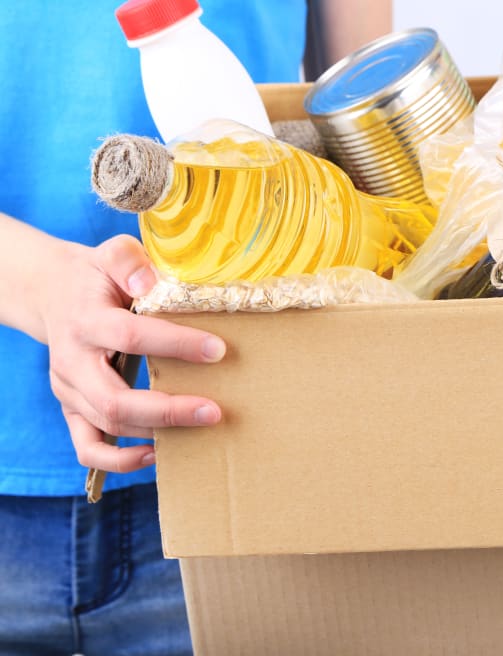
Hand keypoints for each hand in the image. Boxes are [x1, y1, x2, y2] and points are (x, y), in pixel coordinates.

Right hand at [40, 234, 225, 472]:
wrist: (53, 293)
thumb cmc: (97, 276)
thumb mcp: (111, 254)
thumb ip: (129, 260)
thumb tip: (150, 282)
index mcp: (86, 320)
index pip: (130, 336)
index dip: (176, 345)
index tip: (219, 350)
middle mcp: (72, 361)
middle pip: (115, 400)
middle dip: (168, 410)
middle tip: (215, 411)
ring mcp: (68, 390)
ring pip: (107, 425)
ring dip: (158, 431)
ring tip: (204, 425)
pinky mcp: (71, 408)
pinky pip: (87, 448)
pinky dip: (120, 460)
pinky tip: (159, 454)